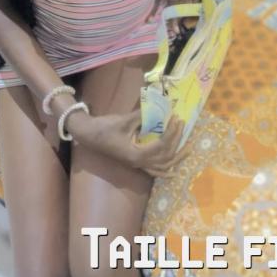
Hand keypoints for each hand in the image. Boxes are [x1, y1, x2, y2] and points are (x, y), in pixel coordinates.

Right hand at [70, 109, 192, 177]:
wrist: (88, 135)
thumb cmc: (104, 128)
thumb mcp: (124, 120)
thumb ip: (143, 115)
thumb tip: (160, 105)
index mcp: (137, 155)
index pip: (161, 146)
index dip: (171, 132)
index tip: (175, 118)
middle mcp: (139, 163)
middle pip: (165, 157)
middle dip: (176, 141)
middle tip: (181, 124)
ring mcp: (137, 165)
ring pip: (162, 167)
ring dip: (176, 157)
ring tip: (188, 148)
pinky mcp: (135, 162)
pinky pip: (154, 171)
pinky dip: (165, 170)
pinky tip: (173, 170)